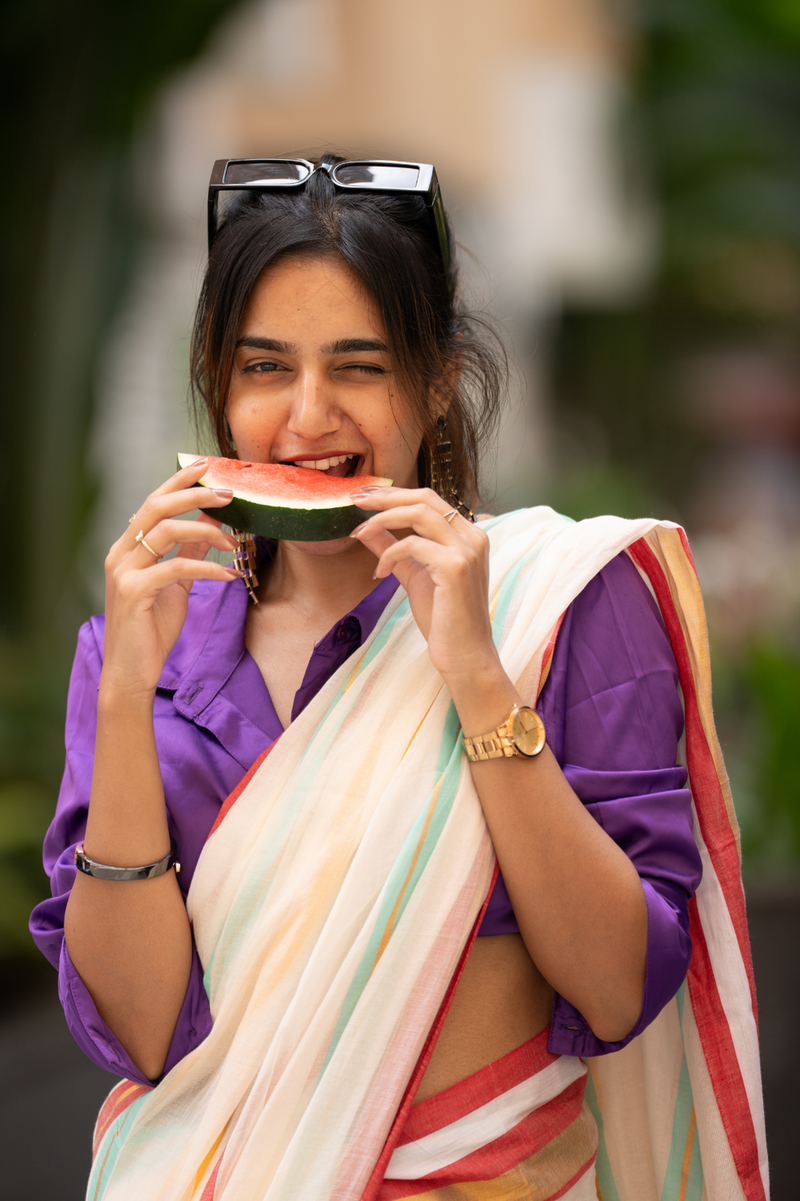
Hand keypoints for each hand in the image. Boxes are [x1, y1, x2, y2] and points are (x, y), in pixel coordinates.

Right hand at [101, 459, 240, 697]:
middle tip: (229, 493)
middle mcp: (120, 554)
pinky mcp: (133, 592)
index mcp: (127, 548)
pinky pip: (176, 568)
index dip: (179, 481)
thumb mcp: (174, 586)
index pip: (152, 502)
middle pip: (156, 507)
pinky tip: (230, 575)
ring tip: (234, 542)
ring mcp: (123, 572)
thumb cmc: (151, 629)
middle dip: (194, 494)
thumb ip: (187, 554)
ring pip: (166, 531)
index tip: (206, 465)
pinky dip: (207, 568)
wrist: (131, 672)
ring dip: (207, 531)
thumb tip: (211, 525)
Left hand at [348, 487, 505, 697]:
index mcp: (468, 535)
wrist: (465, 656)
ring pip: (418, 513)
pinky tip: (379, 572)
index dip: (394, 495)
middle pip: (424, 497)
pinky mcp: (454, 566)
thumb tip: (367, 530)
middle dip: (385, 496)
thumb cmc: (445, 620)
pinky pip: (411, 545)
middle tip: (355, 500)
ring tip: (359, 532)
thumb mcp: (414, 576)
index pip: (429, 500)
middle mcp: (472, 536)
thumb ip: (394, 550)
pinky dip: (389, 554)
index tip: (365, 497)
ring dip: (382, 519)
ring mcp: (466, 550)